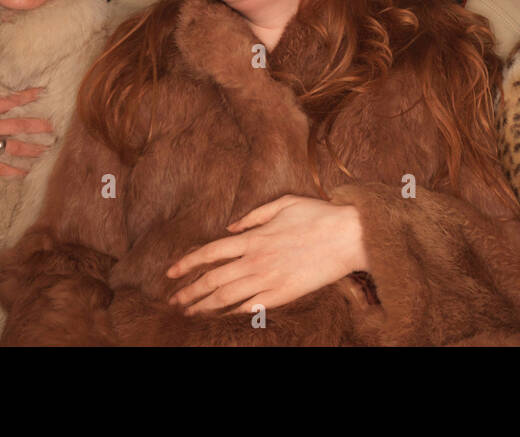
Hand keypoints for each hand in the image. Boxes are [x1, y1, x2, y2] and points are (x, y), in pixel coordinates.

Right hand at [0, 67, 51, 176]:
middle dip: (36, 126)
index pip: (8, 101)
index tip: (42, 92)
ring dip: (30, 149)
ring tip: (45, 151)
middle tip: (52, 128)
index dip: (27, 96)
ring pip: (11, 147)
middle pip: (17, 125)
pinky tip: (23, 174)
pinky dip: (10, 171)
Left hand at [165, 194, 367, 314]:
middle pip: (212, 280)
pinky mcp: (283, 294)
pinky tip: (221, 316)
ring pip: (227, 297)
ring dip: (205, 306)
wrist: (348, 237)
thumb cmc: (318, 216)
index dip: (187, 263)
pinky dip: (232, 313)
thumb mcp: (284, 203)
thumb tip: (230, 227)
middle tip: (174, 301)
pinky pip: (251, 307)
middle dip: (189, 291)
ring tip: (190, 312)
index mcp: (253, 238)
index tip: (171, 272)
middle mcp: (256, 260)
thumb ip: (253, 215)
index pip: (210, 252)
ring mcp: (269, 280)